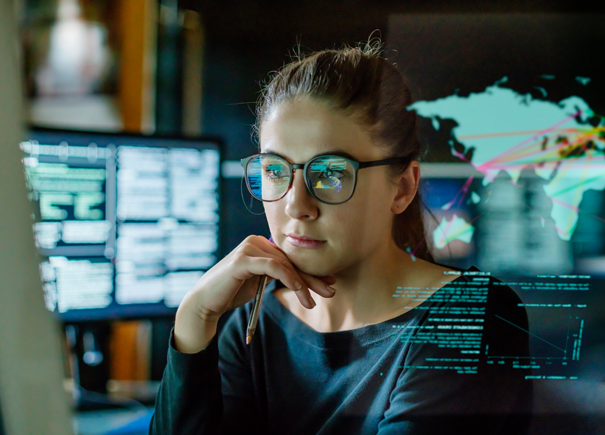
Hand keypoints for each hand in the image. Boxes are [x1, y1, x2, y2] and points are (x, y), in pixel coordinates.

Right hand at [174, 235, 335, 351]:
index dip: (311, 271)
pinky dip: (290, 280)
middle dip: (312, 278)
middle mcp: (255, 241)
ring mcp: (248, 248)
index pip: (290, 258)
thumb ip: (276, 274)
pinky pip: (274, 268)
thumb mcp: (260, 282)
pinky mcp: (243, 259)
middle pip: (291, 260)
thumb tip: (303, 278)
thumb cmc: (232, 293)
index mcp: (260, 245)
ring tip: (312, 302)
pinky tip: (300, 293)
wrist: (206, 303)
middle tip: (331, 291)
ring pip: (285, 265)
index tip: (329, 283)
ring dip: (302, 284)